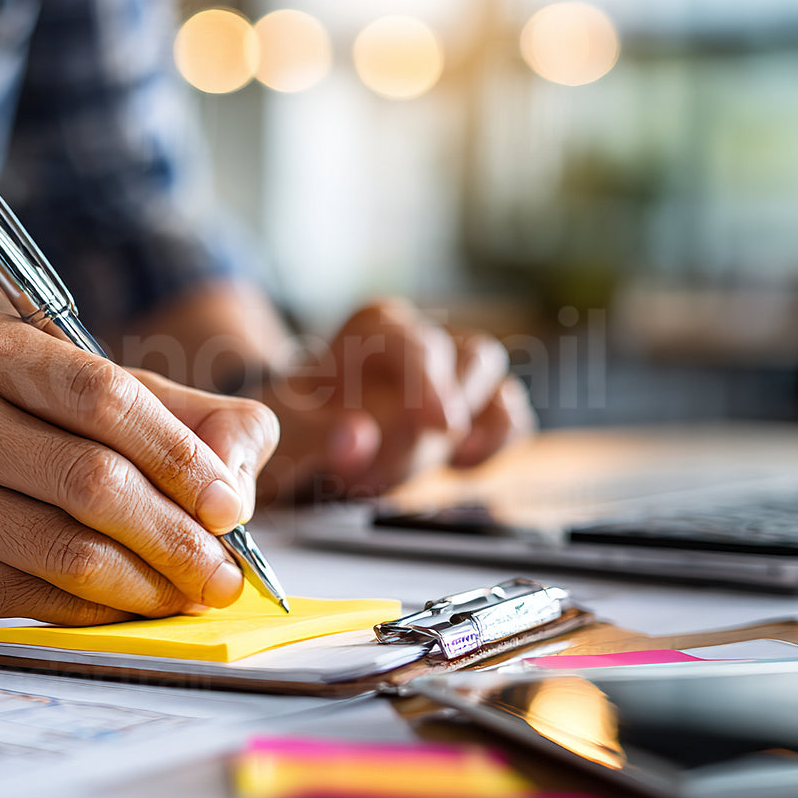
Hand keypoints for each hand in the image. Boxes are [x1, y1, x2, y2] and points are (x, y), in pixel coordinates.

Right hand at [0, 310, 279, 624]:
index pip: (103, 395)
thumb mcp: (95, 397)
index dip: (179, 456)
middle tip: (225, 574)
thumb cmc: (14, 435)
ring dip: (146, 584)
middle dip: (176, 535)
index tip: (232, 508)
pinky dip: (97, 610)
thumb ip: (189, 416)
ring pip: (64, 549)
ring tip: (188, 594)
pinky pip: (31, 596)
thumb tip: (239, 481)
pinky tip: (129, 607)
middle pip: (89, 479)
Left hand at [257, 299, 533, 501]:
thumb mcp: (286, 430)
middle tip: (381, 471)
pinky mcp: (475, 405)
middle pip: (468, 361)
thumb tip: (358, 440)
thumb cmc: (297, 427)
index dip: (433, 384)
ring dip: (460, 439)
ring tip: (398, 469)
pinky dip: (497, 443)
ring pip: (495, 388)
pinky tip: (459, 464)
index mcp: (375, 326)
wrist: (310, 443)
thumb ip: (313, 434)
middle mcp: (422, 337)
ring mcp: (454, 370)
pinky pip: (512, 417)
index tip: (441, 425)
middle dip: (432, 427)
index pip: (420, 344)